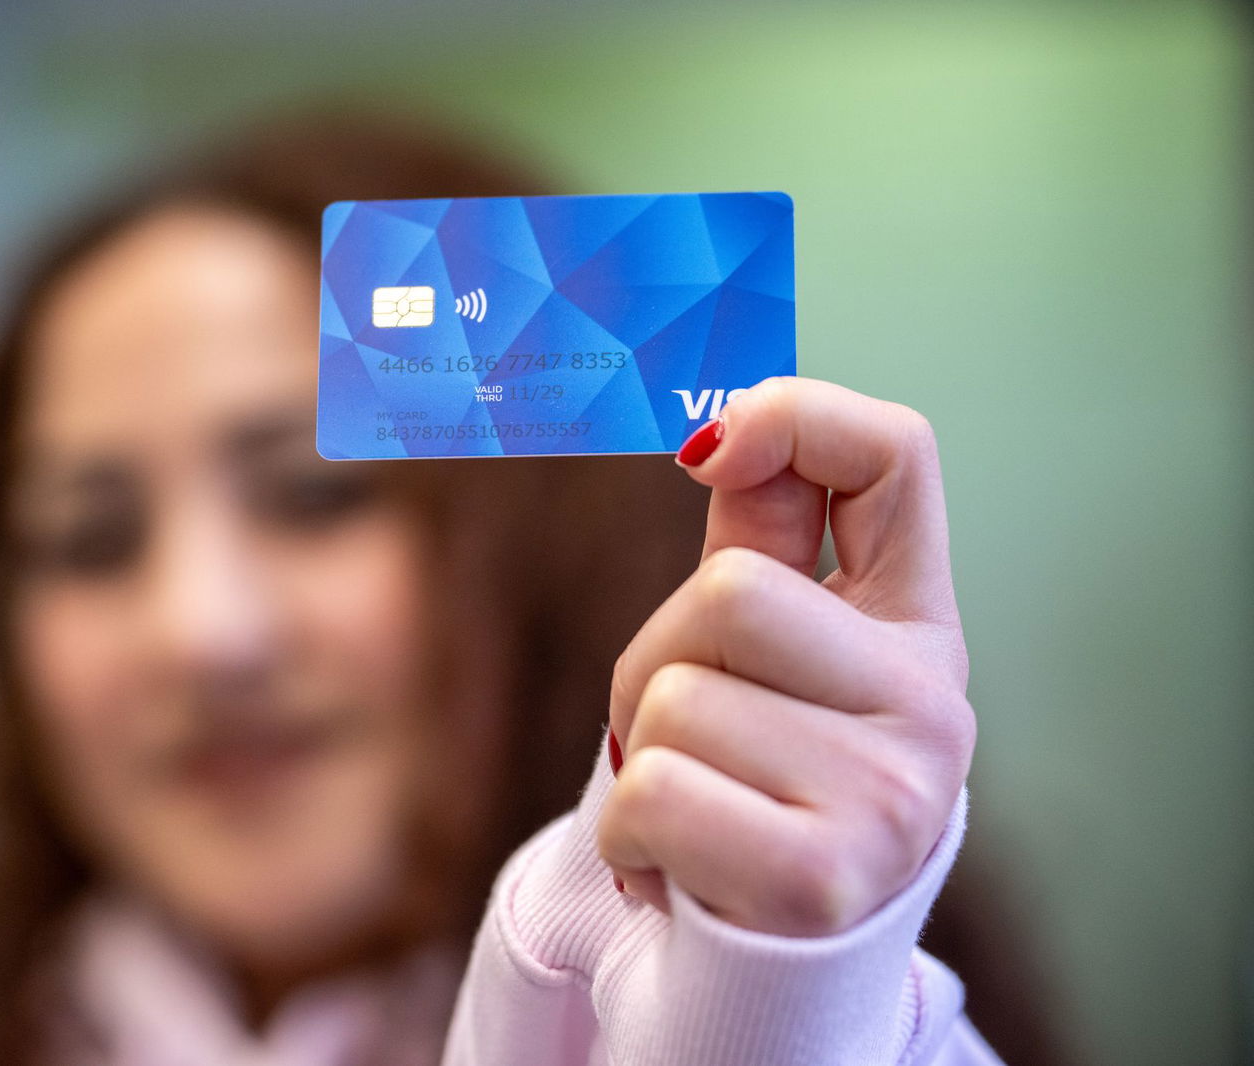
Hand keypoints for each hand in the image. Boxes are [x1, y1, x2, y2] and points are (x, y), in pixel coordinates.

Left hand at [596, 377, 974, 935]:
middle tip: (684, 736)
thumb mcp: (772, 658)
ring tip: (693, 806)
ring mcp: (890, 794)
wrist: (768, 953)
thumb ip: (762, 541)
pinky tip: (674, 865)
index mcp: (919, 628)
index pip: (896, 456)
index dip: (800, 417)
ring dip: (635, 756)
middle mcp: (933, 706)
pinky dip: (626, 833)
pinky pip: (649, 793)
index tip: (713, 452)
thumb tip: (719, 432)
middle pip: (730, 593)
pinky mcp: (824, 877)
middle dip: (658, 660)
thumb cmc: (757, 777)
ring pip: (672, 702)